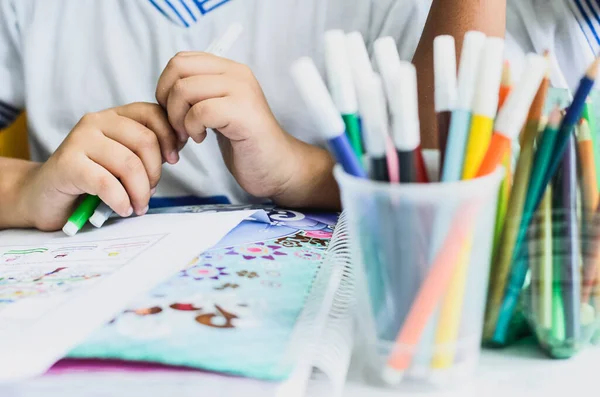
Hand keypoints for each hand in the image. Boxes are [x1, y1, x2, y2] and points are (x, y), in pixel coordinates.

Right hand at [19, 103, 178, 230]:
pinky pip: (106, 183)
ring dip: (140, 192)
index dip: (170, 137)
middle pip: (146, 141)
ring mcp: (79, 140)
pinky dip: (121, 200)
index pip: (153, 113)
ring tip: (138, 206)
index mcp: (114, 117)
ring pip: (129, 164)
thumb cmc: (91, 179)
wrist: (44, 195)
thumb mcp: (123, 160)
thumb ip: (147, 150)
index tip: (174, 160)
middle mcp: (96, 121)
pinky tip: (123, 209)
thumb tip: (179, 145)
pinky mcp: (66, 164)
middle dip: (156, 172)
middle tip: (150, 192)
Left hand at [155, 52, 298, 199]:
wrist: (276, 166)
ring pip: (185, 89)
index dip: (165, 85)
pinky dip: (192, 128)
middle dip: (166, 99)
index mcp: (229, 69)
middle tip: (176, 124)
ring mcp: (241, 91)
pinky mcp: (243, 113)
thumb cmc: (245, 143)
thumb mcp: (219, 109)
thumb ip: (199, 93)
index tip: (172, 111)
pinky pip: (200, 111)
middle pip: (178, 68)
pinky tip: (203, 139)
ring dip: (177, 117)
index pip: (181, 59)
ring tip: (190, 134)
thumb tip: (164, 88)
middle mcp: (237, 73)